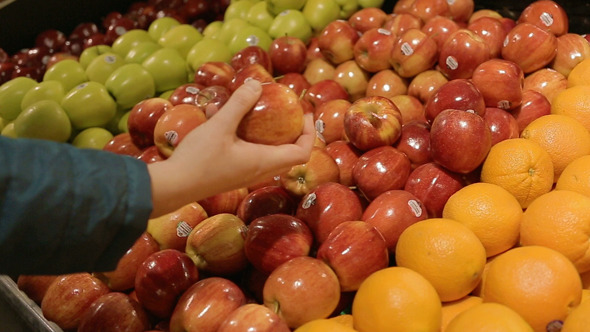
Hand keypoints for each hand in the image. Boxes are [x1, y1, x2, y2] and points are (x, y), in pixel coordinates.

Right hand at [147, 79, 315, 216]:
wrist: (173, 186)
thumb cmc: (198, 159)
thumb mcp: (219, 126)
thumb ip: (239, 104)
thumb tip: (257, 84)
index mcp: (263, 162)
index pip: (302, 152)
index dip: (309, 133)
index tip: (304, 114)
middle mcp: (258, 171)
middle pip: (289, 155)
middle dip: (293, 133)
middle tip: (288, 112)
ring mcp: (245, 174)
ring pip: (267, 154)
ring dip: (268, 134)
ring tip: (255, 110)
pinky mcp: (230, 173)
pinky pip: (247, 153)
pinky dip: (244, 136)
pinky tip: (218, 115)